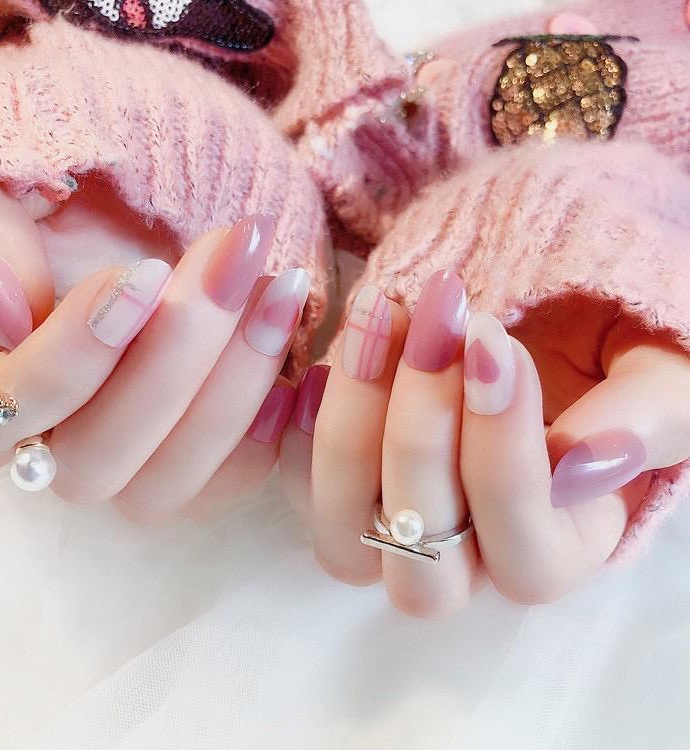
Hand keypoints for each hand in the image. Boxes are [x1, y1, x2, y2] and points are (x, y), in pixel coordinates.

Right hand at [0, 182, 308, 520]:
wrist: (115, 214)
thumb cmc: (41, 199)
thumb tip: (9, 296)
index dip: (71, 356)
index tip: (145, 274)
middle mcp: (42, 447)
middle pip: (93, 462)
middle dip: (174, 361)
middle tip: (234, 260)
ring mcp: (119, 465)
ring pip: (163, 486)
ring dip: (232, 391)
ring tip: (281, 290)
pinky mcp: (183, 465)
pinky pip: (220, 487)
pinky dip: (266, 437)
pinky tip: (295, 368)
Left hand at [280, 271, 689, 617]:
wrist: (545, 311)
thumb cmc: (611, 346)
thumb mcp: (658, 370)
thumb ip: (647, 416)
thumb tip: (589, 460)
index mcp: (559, 547)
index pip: (526, 552)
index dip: (502, 455)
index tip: (492, 342)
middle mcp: (470, 558)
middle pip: (425, 570)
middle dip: (421, 438)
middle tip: (434, 323)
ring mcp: (397, 528)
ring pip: (348, 537)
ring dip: (352, 425)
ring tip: (377, 315)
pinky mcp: (344, 487)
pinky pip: (300, 491)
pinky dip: (298, 428)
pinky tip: (320, 358)